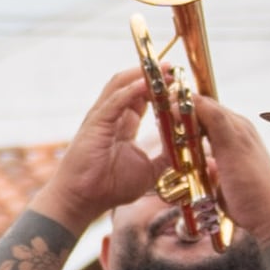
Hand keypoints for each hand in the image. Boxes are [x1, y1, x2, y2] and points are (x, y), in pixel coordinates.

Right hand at [35, 69, 164, 226]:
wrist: (84, 200)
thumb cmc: (109, 188)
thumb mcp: (148, 172)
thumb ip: (165, 158)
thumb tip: (186, 152)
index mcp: (122, 126)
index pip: (142, 98)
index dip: (160, 89)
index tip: (179, 84)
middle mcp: (112, 117)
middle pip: (131, 85)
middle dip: (153, 75)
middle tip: (174, 69)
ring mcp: (102, 117)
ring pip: (121, 85)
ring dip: (143, 75)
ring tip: (165, 70)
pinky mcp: (96, 122)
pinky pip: (115, 100)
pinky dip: (132, 90)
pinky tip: (148, 84)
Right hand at [179, 92, 269, 248]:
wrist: (264, 217)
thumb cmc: (253, 184)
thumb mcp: (234, 148)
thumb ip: (216, 122)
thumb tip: (195, 100)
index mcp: (236, 126)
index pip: (206, 105)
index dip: (185, 104)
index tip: (165, 108)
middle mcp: (231, 136)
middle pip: (200, 120)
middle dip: (180, 120)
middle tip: (161, 124)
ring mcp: (225, 154)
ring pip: (197, 138)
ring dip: (182, 138)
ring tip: (167, 141)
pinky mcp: (219, 172)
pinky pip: (198, 159)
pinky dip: (187, 158)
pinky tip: (179, 162)